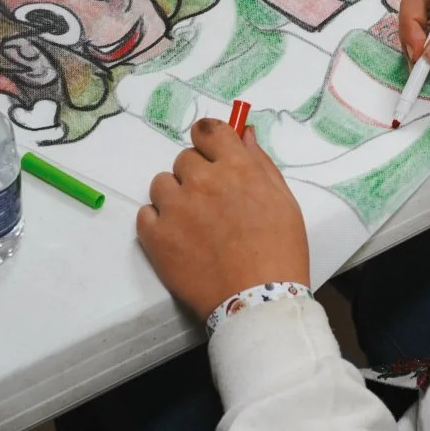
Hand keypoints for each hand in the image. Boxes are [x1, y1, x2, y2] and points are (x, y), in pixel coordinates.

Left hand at [137, 120, 309, 321]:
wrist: (259, 300)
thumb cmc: (281, 251)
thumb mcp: (283, 201)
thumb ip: (260, 163)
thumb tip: (244, 134)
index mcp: (235, 168)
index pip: (208, 130)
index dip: (209, 140)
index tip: (211, 154)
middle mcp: (202, 181)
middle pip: (184, 159)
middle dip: (196, 175)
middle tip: (212, 203)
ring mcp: (175, 208)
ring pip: (161, 184)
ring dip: (174, 197)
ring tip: (193, 224)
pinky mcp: (156, 237)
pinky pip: (145, 215)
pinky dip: (158, 223)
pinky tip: (178, 239)